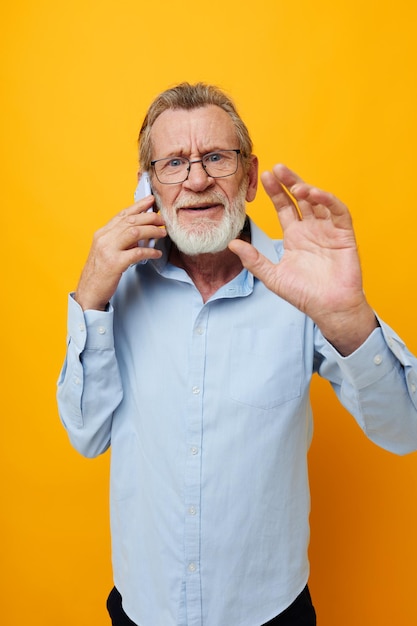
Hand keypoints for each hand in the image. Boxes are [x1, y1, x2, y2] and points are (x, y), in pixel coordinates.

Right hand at [75, 196, 165, 310]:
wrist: (88, 292)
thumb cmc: (99, 273)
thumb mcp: (106, 251)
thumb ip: (118, 239)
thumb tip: (139, 231)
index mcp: (102, 234)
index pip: (122, 215)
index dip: (138, 206)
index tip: (150, 200)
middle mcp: (104, 238)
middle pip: (131, 221)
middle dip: (149, 217)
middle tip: (162, 219)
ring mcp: (108, 250)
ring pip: (135, 232)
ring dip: (152, 231)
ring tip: (163, 233)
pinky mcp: (115, 263)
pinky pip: (137, 252)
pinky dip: (150, 251)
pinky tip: (157, 253)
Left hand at [229, 164, 376, 354]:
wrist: (328, 309)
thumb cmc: (303, 294)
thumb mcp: (273, 276)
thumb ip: (254, 260)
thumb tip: (231, 243)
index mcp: (295, 236)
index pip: (284, 207)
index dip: (275, 192)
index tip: (264, 177)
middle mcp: (311, 229)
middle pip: (300, 198)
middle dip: (289, 182)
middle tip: (277, 169)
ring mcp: (328, 230)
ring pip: (319, 201)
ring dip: (308, 190)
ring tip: (295, 187)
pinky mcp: (344, 235)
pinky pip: (338, 212)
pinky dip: (328, 200)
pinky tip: (315, 195)